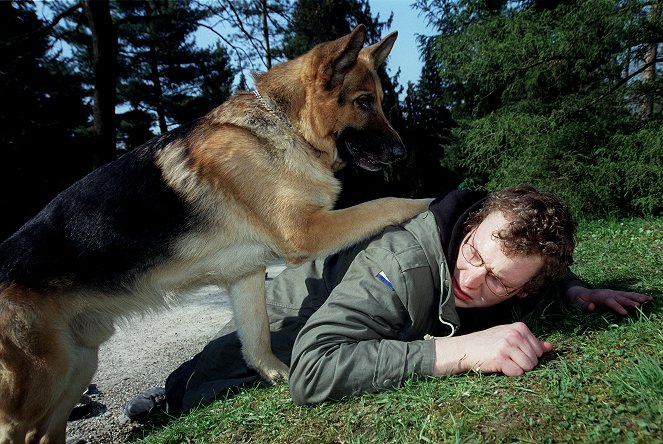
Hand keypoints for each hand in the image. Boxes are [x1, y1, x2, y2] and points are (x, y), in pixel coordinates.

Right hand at [433, 322, 552, 376]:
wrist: (466, 348)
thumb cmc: (488, 343)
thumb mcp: (509, 337)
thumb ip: (530, 341)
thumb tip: (550, 347)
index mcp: (520, 327)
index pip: (539, 349)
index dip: (528, 355)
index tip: (514, 353)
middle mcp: (515, 334)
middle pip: (535, 359)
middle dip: (524, 363)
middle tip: (508, 359)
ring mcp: (507, 346)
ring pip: (528, 367)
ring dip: (517, 369)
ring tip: (505, 362)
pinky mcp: (500, 358)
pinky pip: (517, 373)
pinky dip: (510, 373)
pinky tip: (500, 367)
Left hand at [565, 286, 652, 314]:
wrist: (577, 291)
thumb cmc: (577, 298)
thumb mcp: (576, 302)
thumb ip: (583, 305)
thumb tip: (591, 307)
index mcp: (598, 296)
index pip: (609, 301)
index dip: (617, 307)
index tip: (625, 313)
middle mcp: (607, 293)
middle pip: (620, 297)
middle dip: (630, 301)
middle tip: (640, 305)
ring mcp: (612, 292)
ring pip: (626, 294)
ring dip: (637, 297)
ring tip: (648, 299)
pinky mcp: (616, 294)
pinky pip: (627, 294)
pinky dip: (637, 295)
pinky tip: (647, 297)